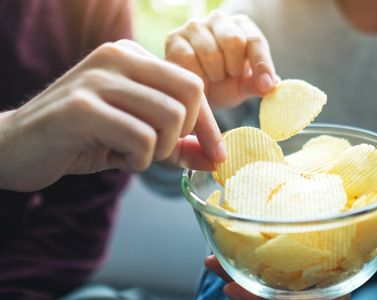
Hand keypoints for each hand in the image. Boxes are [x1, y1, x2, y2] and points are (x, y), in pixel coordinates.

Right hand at [0, 40, 223, 191]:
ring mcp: (97, 79)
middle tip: (158, 150)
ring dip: (159, 151)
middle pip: (189, 94)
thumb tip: (216, 159)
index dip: (208, 125)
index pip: (192, 85)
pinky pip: (141, 138)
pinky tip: (116, 158)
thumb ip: (177, 144)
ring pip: (168, 117)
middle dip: (184, 134)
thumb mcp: (136, 138)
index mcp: (131, 56)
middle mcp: (117, 57)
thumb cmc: (81, 139)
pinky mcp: (82, 108)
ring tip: (133, 155)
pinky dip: (138, 160)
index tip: (216, 155)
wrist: (15, 148)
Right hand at [166, 11, 277, 107]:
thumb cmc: (224, 85)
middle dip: (233, 67)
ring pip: (211, 52)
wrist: (193, 93)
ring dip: (214, 74)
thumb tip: (271, 85)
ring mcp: (195, 26)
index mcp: (243, 26)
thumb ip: (257, 85)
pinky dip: (196, 76)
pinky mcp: (174, 38)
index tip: (265, 85)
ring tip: (212, 77)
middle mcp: (219, 19)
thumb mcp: (244, 87)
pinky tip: (197, 77)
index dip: (262, 64)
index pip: (255, 41)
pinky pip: (189, 59)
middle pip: (234, 40)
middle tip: (228, 76)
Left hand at [203, 226, 376, 298]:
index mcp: (336, 285)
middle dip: (246, 291)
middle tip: (217, 275)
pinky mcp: (293, 255)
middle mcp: (316, 284)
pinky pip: (266, 263)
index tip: (240, 291)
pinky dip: (243, 258)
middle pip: (276, 296)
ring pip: (266, 282)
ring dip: (236, 273)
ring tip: (211, 260)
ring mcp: (302, 272)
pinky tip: (225, 247)